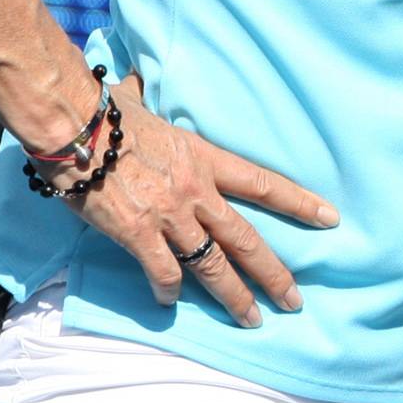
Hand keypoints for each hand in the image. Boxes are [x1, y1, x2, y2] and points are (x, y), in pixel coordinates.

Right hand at [56, 72, 339, 327]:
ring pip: (213, 266)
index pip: (264, 182)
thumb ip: (147, 99)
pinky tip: (170, 302)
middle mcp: (196, 191)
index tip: (330, 218)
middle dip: (274, 274)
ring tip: (251, 319)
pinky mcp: (138, 234)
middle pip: (247, 240)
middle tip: (294, 301)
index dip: (299, 202)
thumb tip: (136, 84)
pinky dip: (169, 291)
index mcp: (204, 158)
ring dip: (234, 296)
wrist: (72, 126)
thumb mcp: (139, 101)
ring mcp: (169, 216)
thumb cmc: (103, 110)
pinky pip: (163, 272)